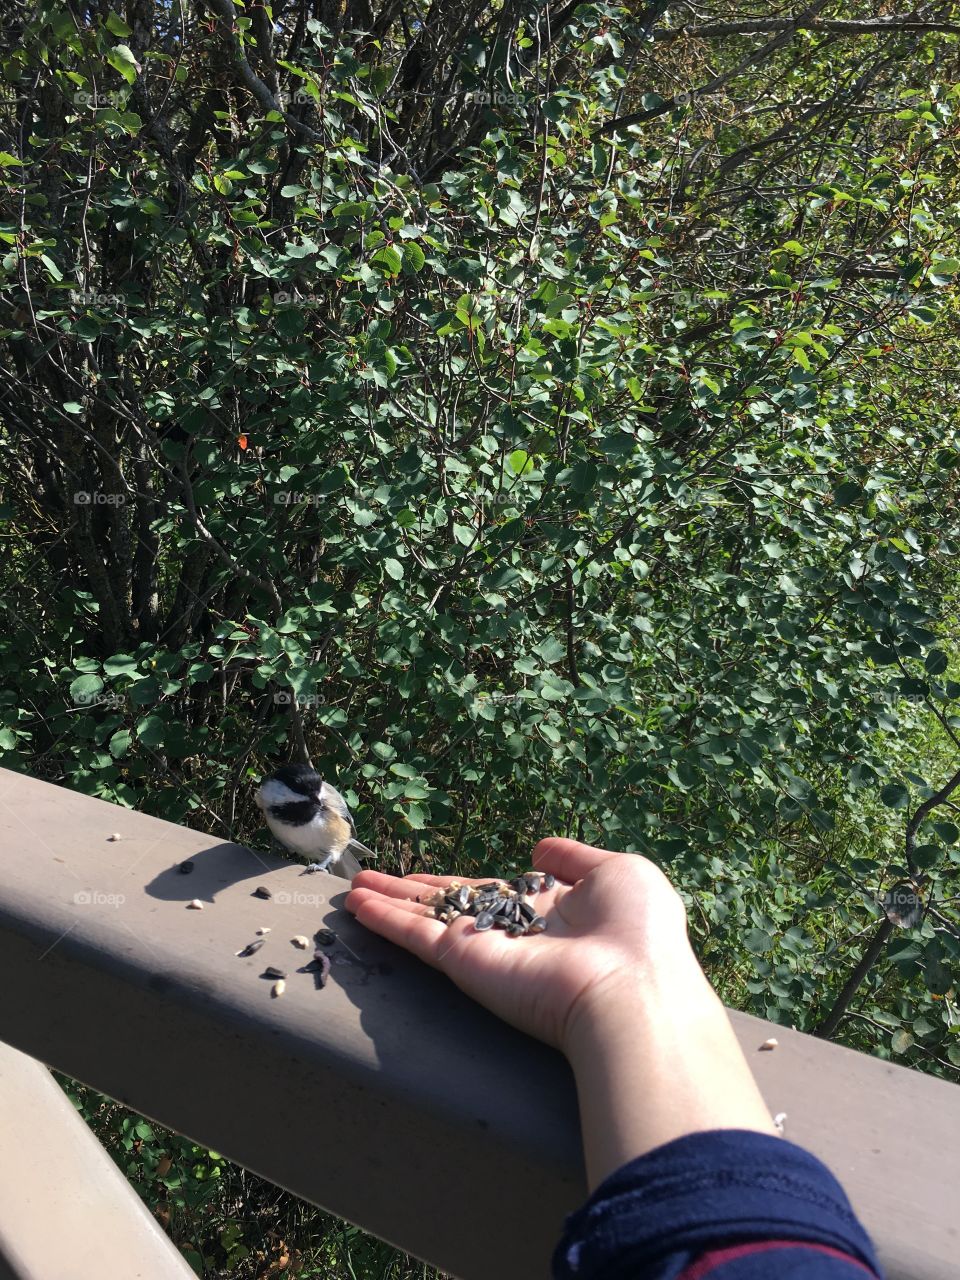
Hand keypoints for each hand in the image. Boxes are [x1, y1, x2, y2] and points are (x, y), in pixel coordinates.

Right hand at [346, 837, 700, 1055]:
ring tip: (351, 889)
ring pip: (426, 920)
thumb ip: (575, 858)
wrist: (630, 988)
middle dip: (413, 892)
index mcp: (552, 911)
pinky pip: (418, 937)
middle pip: (451, 905)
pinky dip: (386, 919)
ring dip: (388, 902)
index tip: (432, 876)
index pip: (496, 892)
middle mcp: (513, 932)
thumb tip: (540, 849)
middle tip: (373, 879)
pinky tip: (358, 904)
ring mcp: (487, 949)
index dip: (462, 882)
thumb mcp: (618, 874)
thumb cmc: (636, 930)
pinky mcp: (466, 964)